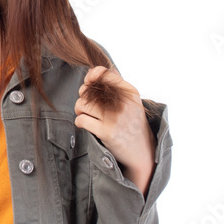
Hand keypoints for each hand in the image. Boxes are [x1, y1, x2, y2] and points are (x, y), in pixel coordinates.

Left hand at [74, 66, 155, 196]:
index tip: (89, 83)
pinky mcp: (106, 132)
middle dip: (82, 97)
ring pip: (81, 105)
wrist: (143, 151)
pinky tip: (87, 125)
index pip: (104, 74)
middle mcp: (123, 103)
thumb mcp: (130, 100)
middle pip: (87, 90)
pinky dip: (80, 122)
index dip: (91, 77)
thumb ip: (115, 84)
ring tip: (87, 115)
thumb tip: (93, 72)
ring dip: (79, 110)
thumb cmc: (132, 122)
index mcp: (130, 92)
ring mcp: (115, 118)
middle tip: (89, 106)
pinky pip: (81, 120)